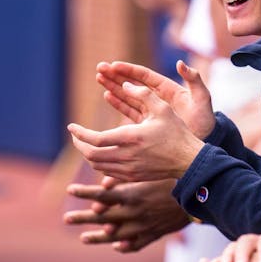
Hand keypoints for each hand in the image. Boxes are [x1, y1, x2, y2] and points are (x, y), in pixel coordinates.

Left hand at [63, 178, 188, 252]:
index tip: (69, 189)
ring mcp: (143, 227)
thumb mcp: (150, 172)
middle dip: (83, 218)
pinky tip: (116, 246)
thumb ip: (126, 178)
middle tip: (66, 218)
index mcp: (132, 196)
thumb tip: (104, 184)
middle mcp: (134, 214)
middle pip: (103, 218)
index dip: (84, 192)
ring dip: (98, 237)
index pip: (102, 195)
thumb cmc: (174, 177)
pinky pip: (136, 244)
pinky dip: (125, 246)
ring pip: (115, 236)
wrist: (200, 196)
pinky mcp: (154, 234)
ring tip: (83, 238)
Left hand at [68, 81, 204, 180]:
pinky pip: (108, 172)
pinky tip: (101, 153)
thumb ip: (143, 93)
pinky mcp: (133, 177)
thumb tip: (124, 85)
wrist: (189, 161)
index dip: (80, 134)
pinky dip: (99, 163)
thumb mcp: (162, 108)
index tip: (71, 127)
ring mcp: (129, 169)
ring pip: (97, 165)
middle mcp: (127, 156)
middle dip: (79, 144)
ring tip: (86, 143)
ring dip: (88, 154)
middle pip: (91, 155)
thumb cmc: (177, 133)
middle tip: (75, 135)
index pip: (95, 139)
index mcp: (131, 138)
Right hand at [97, 60, 215, 138]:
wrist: (204, 144)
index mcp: (168, 88)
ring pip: (129, 95)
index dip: (129, 70)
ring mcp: (152, 110)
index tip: (114, 65)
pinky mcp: (148, 123)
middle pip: (133, 82)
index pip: (144, 75)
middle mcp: (158, 97)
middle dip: (117, 75)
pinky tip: (107, 96)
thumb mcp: (202, 98)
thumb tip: (181, 63)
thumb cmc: (206, 120)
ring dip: (114, 86)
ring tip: (99, 78)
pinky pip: (130, 110)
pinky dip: (119, 103)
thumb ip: (194, 80)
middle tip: (100, 68)